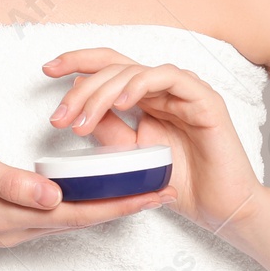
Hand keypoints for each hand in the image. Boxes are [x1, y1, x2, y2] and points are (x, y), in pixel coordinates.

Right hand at [0, 135, 172, 247]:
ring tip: (142, 192)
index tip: (154, 194)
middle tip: (164, 191)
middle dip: (123, 207)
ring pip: (70, 219)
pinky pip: (55, 215)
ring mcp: (11, 228)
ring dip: (106, 208)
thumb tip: (54, 196)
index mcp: (10, 216)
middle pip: (81, 220)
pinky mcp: (6, 220)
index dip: (118, 204)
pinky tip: (97, 193)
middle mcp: (15, 229)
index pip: (77, 212)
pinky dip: (82, 204)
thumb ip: (11, 182)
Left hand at [42, 47, 266, 234]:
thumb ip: (109, 132)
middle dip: (81, 89)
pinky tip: (121, 103)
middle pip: (115, 67)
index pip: (110, 67)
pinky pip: (169, 77)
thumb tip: (79, 110)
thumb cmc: (182, 184)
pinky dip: (141, 85)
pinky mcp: (204, 100)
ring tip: (82, 121)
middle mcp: (165, 89)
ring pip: (135, 70)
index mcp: (148, 98)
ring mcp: (185, 91)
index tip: (47, 70)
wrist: (222, 209)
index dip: (78, 61)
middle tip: (59, 118)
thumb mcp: (131, 158)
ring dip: (102, 92)